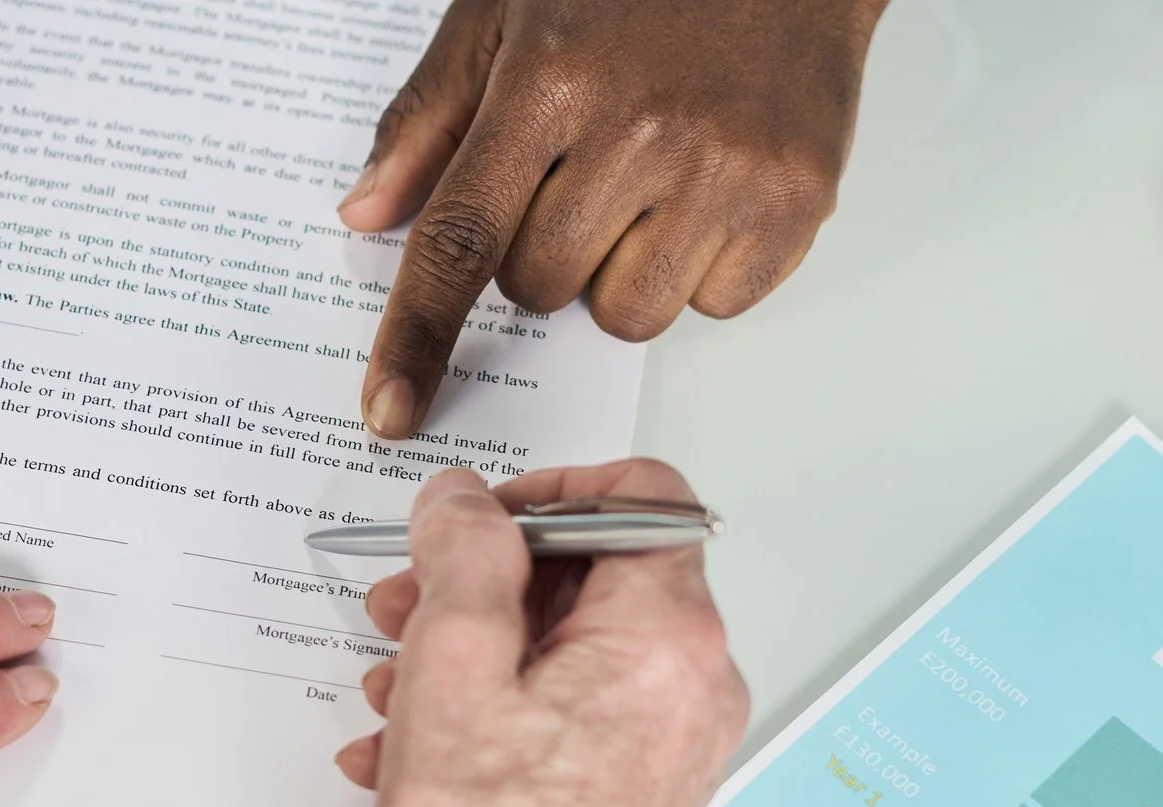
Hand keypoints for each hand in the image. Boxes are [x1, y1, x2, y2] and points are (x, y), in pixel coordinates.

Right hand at [335, 461, 748, 806]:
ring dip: (471, 651)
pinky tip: (416, 743)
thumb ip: (464, 556)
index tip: (481, 515)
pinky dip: (493, 708)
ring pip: (568, 648)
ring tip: (396, 686)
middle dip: (483, 583)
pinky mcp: (637, 785)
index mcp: (666, 637)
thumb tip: (464, 502)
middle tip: (409, 601)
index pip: (643, 498)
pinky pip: (568, 712)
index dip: (550, 490)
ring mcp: (668, 742)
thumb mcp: (454, 668)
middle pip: (594, 576)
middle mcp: (690, 685)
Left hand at [344, 0, 887, 437]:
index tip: (388, 411)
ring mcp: (726, 172)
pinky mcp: (794, 202)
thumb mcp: (503, 12)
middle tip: (584, 173)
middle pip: (541, 288)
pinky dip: (702, 268)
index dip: (418, 336)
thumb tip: (367, 213)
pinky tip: (710, 186)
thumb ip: (429, 118)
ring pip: (627, 315)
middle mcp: (641, 133)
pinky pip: (714, 306)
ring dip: (622, 272)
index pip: (462, 239)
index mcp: (552, 84)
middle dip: (545, 252)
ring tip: (652, 179)